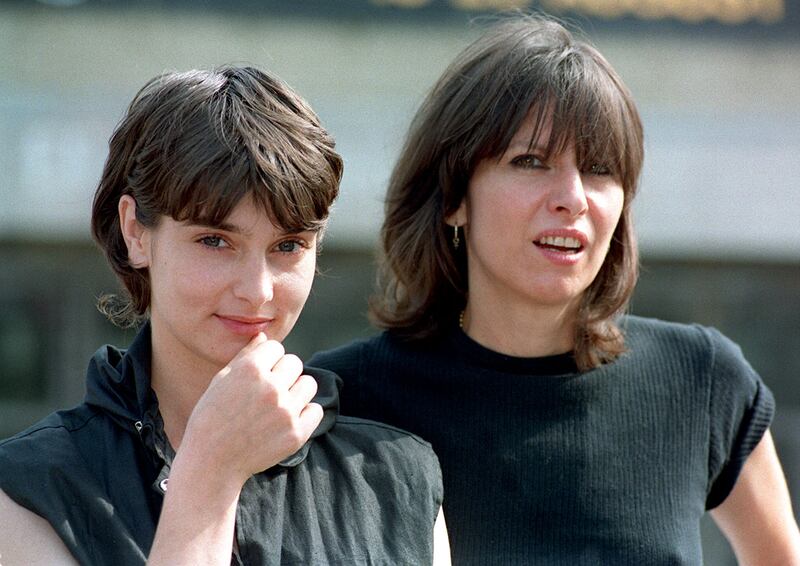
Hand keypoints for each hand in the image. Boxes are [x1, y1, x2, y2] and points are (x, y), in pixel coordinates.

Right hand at [179, 333, 322, 486]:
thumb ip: (245, 356)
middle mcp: (271, 387)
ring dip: (297, 391)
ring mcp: (286, 411)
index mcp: (250, 369)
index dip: (267, 360)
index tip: (258, 375)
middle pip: (294, 363)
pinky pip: (315, 410)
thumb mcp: (221, 381)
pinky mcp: (297, 433)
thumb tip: (263, 336)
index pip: (276, 347)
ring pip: (309, 384)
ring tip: (279, 404)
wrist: (211, 462)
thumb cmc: (211, 418)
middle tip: (268, 391)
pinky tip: (287, 420)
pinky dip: (305, 413)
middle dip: (283, 373)